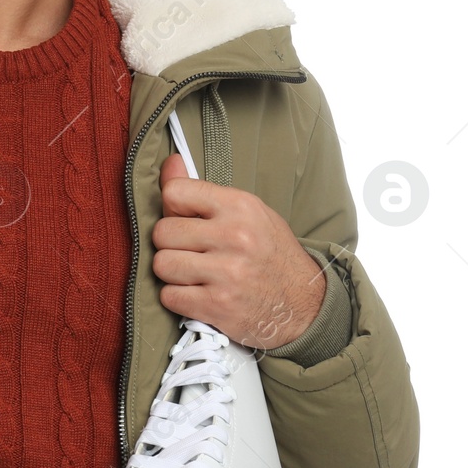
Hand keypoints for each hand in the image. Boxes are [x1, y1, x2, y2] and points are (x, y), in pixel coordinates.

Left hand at [149, 151, 326, 349]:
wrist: (306, 306)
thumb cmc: (271, 254)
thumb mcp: (248, 213)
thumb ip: (203, 191)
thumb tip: (170, 161)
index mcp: (241, 207)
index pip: (174, 193)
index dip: (172, 208)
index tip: (184, 219)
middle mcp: (234, 237)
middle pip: (162, 232)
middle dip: (170, 244)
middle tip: (190, 251)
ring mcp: (226, 273)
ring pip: (161, 265)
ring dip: (172, 273)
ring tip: (194, 273)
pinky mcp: (218, 305)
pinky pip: (168, 296)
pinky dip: (177, 298)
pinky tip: (197, 294)